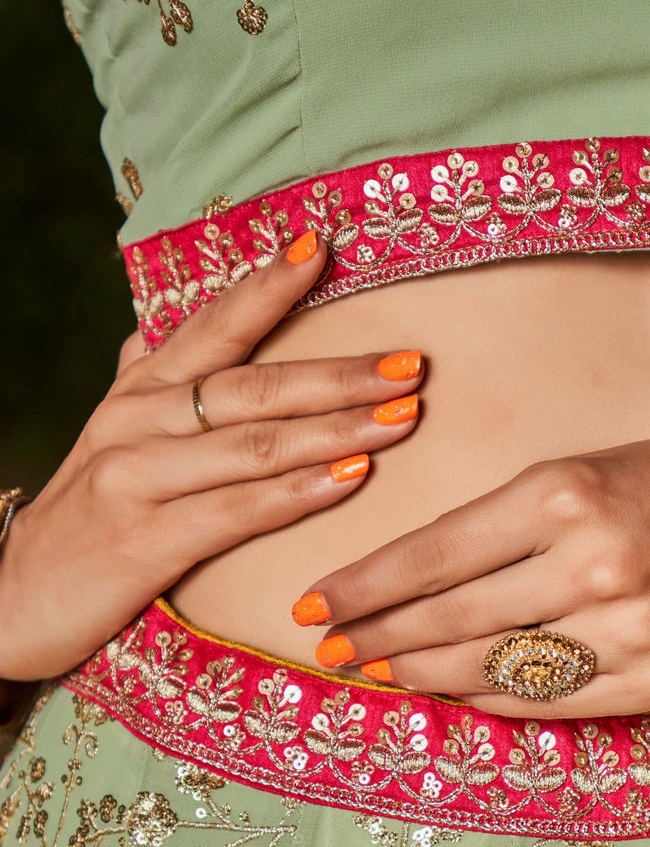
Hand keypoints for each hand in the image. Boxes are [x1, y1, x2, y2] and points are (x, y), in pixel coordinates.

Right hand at [0, 233, 424, 683]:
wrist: (7, 601)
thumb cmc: (85, 518)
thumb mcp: (114, 440)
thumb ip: (145, 385)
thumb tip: (159, 328)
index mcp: (139, 390)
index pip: (213, 324)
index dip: (269, 284)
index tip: (327, 245)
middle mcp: (136, 420)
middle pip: (255, 384)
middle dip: (340, 373)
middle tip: (412, 363)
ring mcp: (137, 477)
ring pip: (254, 443)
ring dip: (335, 428)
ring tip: (401, 415)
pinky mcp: (144, 541)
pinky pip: (237, 511)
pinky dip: (298, 492)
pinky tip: (351, 479)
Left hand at [295, 435, 649, 716]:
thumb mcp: (582, 471)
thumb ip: (502, 524)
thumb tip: (417, 584)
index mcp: (564, 496)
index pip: (434, 553)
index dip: (364, 586)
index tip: (315, 606)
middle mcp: (591, 566)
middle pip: (452, 619)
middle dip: (378, 637)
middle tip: (331, 651)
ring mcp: (625, 632)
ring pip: (495, 669)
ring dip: (425, 674)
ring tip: (383, 671)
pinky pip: (550, 701)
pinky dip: (493, 698)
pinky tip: (456, 692)